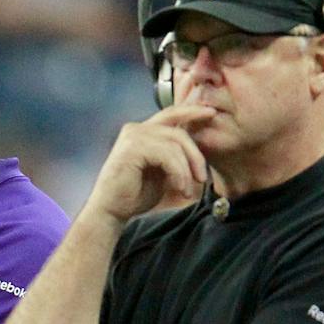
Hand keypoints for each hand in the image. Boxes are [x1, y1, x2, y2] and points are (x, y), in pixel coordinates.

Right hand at [83, 105, 213, 226]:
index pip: (172, 114)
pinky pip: (167, 155)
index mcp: (142, 132)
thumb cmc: (133, 195)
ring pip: (175, 144)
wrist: (110, 212)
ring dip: (186, 169)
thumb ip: (174, 155)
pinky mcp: (132, 148)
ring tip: (187, 189)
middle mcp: (135, 129)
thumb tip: (198, 143)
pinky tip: (179, 187)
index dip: (192, 111)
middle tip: (202, 177)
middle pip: (178, 130)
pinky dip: (177, 172)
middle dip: (195, 154)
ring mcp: (132, 137)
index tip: (212, 114)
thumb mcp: (162, 171)